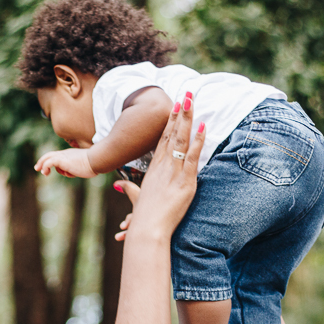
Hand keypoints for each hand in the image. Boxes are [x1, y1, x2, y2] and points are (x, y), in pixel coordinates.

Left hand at [34, 148, 95, 177]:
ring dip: (43, 165)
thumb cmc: (96, 163)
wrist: (97, 159)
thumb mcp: (88, 165)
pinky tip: (46, 172)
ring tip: (43, 173)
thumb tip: (86, 171)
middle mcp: (66, 154)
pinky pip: (50, 162)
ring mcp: (64, 156)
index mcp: (71, 155)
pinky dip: (46, 166)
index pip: (58, 156)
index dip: (52, 160)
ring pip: (48, 158)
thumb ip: (85, 167)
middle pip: (50, 154)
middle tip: (37, 168)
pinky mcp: (62, 160)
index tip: (49, 167)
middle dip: (43, 161)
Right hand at [113, 95, 203, 241]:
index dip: (170, 122)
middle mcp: (163, 166)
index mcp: (154, 169)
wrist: (147, 229)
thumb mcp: (136, 199)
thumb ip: (129, 190)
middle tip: (186, 94)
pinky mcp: (185, 182)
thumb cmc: (142, 218)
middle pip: (172, 134)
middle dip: (180, 113)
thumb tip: (120, 185)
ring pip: (182, 140)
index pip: (163, 140)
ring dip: (188, 118)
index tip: (175, 107)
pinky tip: (203, 126)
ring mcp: (174, 172)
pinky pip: (193, 156)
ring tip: (192, 100)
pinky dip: (198, 140)